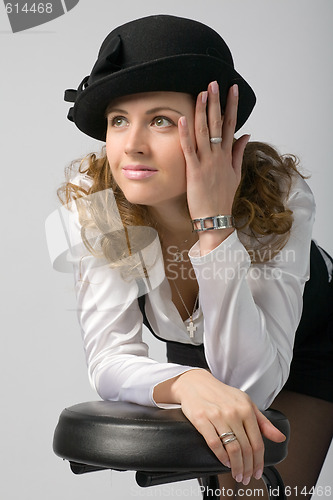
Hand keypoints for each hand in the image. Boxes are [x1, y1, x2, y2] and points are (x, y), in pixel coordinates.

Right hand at [172, 369, 285, 484]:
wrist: (196, 383)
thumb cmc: (221, 394)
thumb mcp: (246, 403)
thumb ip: (263, 422)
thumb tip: (279, 437)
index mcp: (246, 408)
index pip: (257, 442)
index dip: (259, 461)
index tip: (258, 472)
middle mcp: (233, 412)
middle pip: (246, 448)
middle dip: (248, 468)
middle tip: (247, 477)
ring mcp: (217, 416)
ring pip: (232, 448)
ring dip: (237, 466)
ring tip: (237, 474)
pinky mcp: (202, 419)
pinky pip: (214, 444)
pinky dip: (221, 457)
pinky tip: (224, 462)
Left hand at [178, 81, 249, 220]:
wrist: (216, 218)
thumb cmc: (223, 197)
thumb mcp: (235, 173)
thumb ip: (239, 152)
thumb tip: (247, 134)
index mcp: (228, 155)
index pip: (231, 124)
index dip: (231, 106)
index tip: (232, 89)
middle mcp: (219, 156)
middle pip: (218, 124)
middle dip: (216, 102)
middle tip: (214, 83)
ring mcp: (207, 163)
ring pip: (204, 133)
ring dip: (202, 112)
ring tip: (201, 93)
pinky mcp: (194, 171)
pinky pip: (189, 149)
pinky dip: (185, 134)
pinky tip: (182, 118)